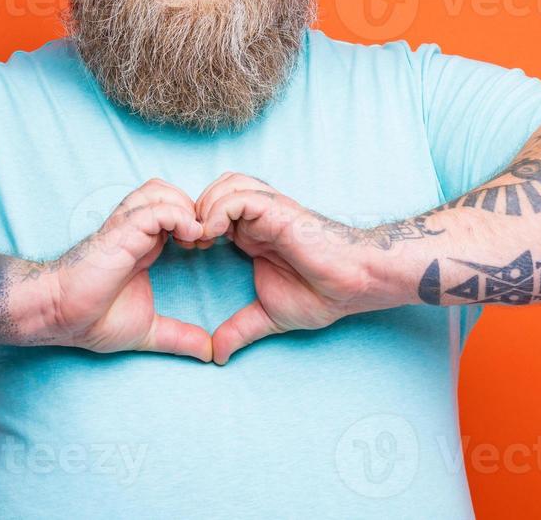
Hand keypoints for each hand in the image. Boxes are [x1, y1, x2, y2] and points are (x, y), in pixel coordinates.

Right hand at [27, 179, 211, 361]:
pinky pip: (155, 208)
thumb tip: (209, 352)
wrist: (59, 314)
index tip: (208, 246)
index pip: (172, 209)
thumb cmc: (93, 318)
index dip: (196, 221)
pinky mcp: (120, 231)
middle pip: (168, 191)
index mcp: (143, 243)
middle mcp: (133, 229)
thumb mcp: (148, 330)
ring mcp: (125, 226)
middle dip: (194, 208)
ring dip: (186, 208)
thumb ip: (179, 336)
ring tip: (197, 237)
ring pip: (161, 191)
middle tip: (206, 239)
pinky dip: (178, 216)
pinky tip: (189, 238)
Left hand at [196, 173, 388, 364]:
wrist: (355, 283)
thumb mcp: (269, 315)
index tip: (185, 250)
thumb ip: (240, 329)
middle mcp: (258, 216)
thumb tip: (217, 355)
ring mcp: (269, 209)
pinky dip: (219, 209)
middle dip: (194, 211)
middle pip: (214, 190)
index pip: (212, 210)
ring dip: (205, 207)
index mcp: (252, 233)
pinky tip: (214, 234)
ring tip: (200, 238)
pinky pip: (239, 196)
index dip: (193, 225)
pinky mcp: (278, 209)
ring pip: (225, 185)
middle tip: (187, 242)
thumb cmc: (322, 294)